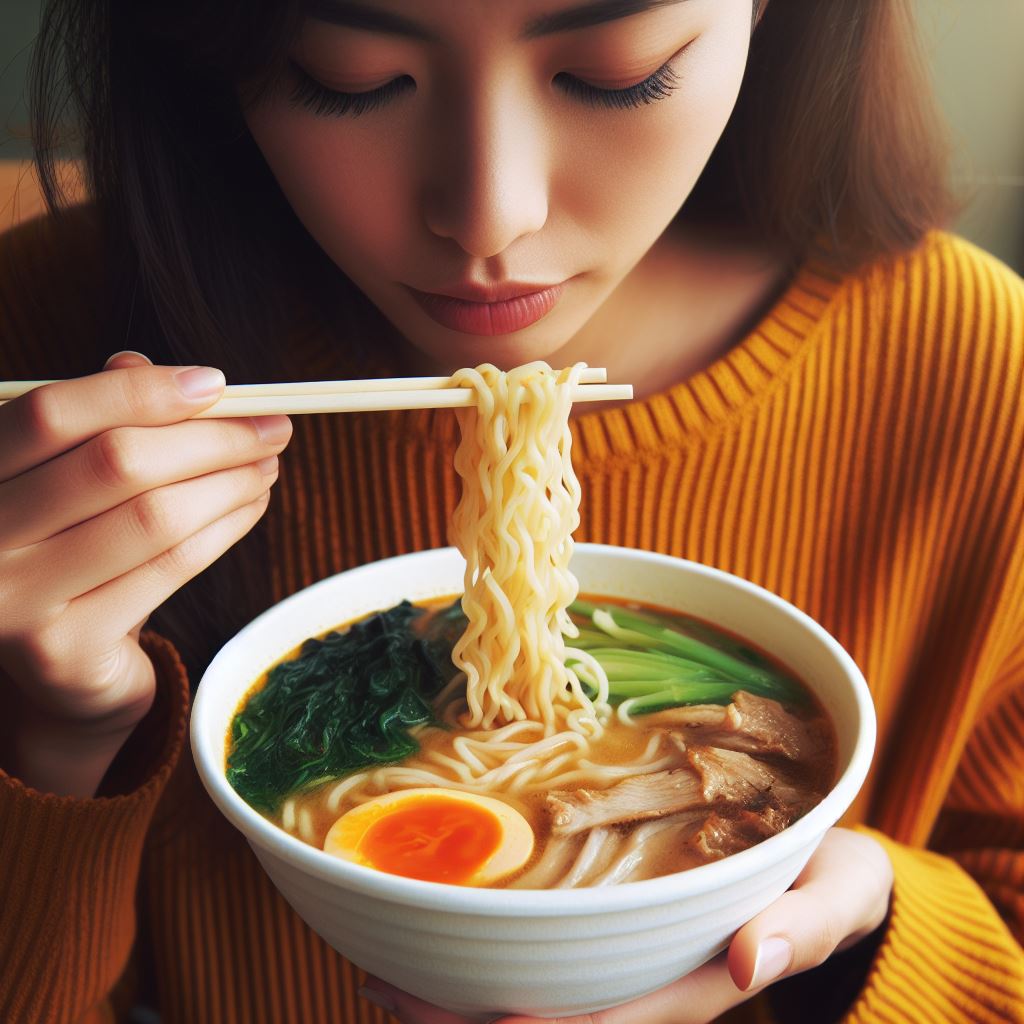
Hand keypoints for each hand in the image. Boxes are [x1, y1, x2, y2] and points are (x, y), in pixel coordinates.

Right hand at [0, 351, 291, 795]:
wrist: (58, 672)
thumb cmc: (69, 553)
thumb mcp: (70, 484)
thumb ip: (100, 425)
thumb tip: (159, 368)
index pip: (50, 414)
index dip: (139, 391)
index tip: (216, 383)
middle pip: (114, 464)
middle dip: (212, 438)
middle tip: (274, 428)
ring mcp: (13, 603)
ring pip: (153, 518)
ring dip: (231, 483)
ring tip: (268, 466)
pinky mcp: (65, 651)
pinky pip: (172, 570)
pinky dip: (226, 530)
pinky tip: (252, 508)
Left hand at [359, 827, 892, 1023]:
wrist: (834, 878)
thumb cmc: (835, 880)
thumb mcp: (837, 894)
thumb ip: (801, 928)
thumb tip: (747, 963)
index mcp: (699, 981)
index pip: (612, 1018)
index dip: (541, 1023)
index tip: (474, 1013)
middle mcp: (657, 988)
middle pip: (557, 1019)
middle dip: (470, 1016)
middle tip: (385, 986)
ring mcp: (639, 972)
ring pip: (547, 1000)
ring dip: (467, 998)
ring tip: (387, 974)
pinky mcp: (631, 948)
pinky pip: (557, 967)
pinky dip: (497, 963)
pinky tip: (450, 945)